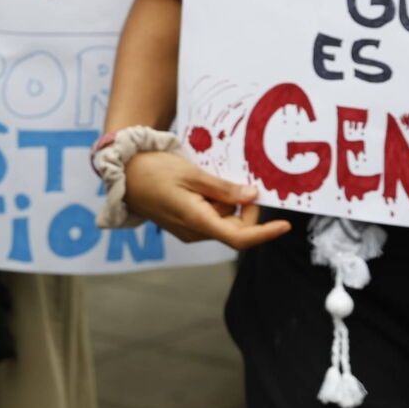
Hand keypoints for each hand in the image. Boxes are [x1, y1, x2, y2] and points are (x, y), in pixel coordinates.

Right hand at [122, 150, 291, 251]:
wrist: (123, 173)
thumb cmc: (154, 169)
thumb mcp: (192, 174)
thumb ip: (223, 188)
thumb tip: (252, 196)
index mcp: (196, 221)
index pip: (239, 238)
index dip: (265, 233)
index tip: (285, 225)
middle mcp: (194, 232)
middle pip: (234, 229)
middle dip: (244, 209)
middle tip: (240, 180)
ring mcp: (187, 230)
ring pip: (222, 222)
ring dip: (227, 204)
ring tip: (211, 178)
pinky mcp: (183, 224)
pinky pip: (209, 218)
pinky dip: (215, 204)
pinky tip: (205, 185)